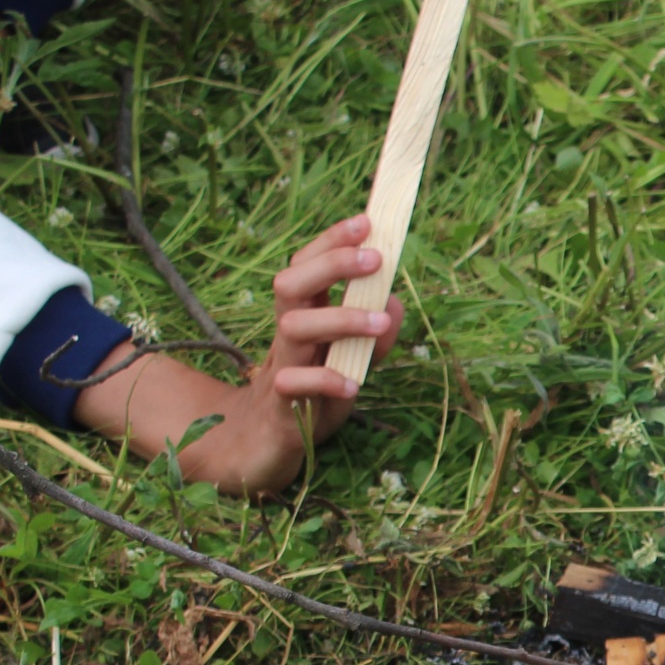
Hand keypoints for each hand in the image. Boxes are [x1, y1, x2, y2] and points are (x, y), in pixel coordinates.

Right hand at [257, 213, 405, 432]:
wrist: (270, 442)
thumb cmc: (317, 391)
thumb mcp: (354, 359)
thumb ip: (376, 333)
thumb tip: (395, 303)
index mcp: (305, 315)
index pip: (308, 265)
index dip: (333, 241)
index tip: (366, 222)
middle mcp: (289, 333)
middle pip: (290, 283)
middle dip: (331, 265)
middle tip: (375, 259)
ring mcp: (282, 365)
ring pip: (294, 327)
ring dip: (339, 319)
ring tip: (379, 322)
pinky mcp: (282, 403)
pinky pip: (294, 384)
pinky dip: (324, 380)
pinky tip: (352, 384)